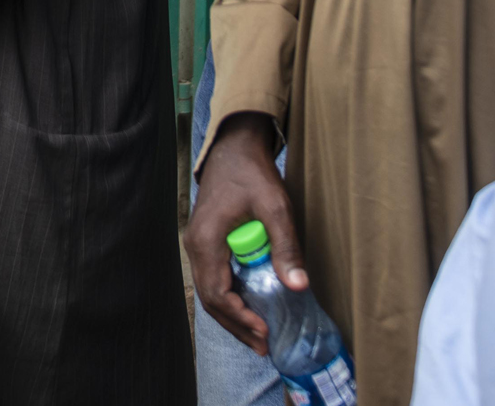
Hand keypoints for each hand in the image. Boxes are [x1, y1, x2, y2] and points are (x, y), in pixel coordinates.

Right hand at [186, 112, 305, 354]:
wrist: (233, 148)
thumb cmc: (253, 174)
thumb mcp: (275, 208)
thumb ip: (285, 247)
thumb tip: (298, 286)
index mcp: (207, 241)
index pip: (218, 293)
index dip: (241, 317)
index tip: (265, 331)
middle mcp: (196, 246)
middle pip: (210, 300)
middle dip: (237, 325)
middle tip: (263, 346)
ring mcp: (198, 245)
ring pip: (209, 292)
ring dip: (232, 316)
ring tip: (256, 337)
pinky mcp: (205, 242)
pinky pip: (213, 280)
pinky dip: (229, 300)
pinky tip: (247, 310)